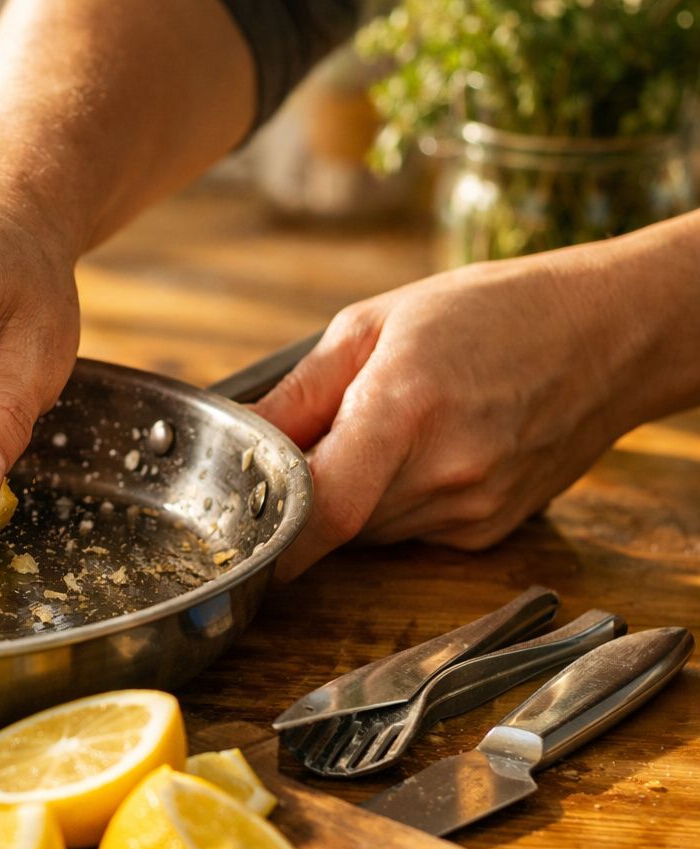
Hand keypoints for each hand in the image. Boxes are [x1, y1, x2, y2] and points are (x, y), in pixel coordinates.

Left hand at [255, 252, 646, 578]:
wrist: (609, 335)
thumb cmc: (492, 312)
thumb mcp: (373, 324)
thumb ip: (297, 393)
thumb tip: (238, 433)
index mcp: (404, 410)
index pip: (320, 508)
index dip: (274, 534)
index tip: (241, 535)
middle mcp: (443, 473)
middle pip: (333, 520)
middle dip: (309, 489)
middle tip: (322, 435)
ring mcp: (471, 511)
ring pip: (368, 530)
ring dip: (355, 494)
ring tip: (392, 429)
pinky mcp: (487, 532)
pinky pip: (409, 530)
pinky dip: (397, 501)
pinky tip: (431, 449)